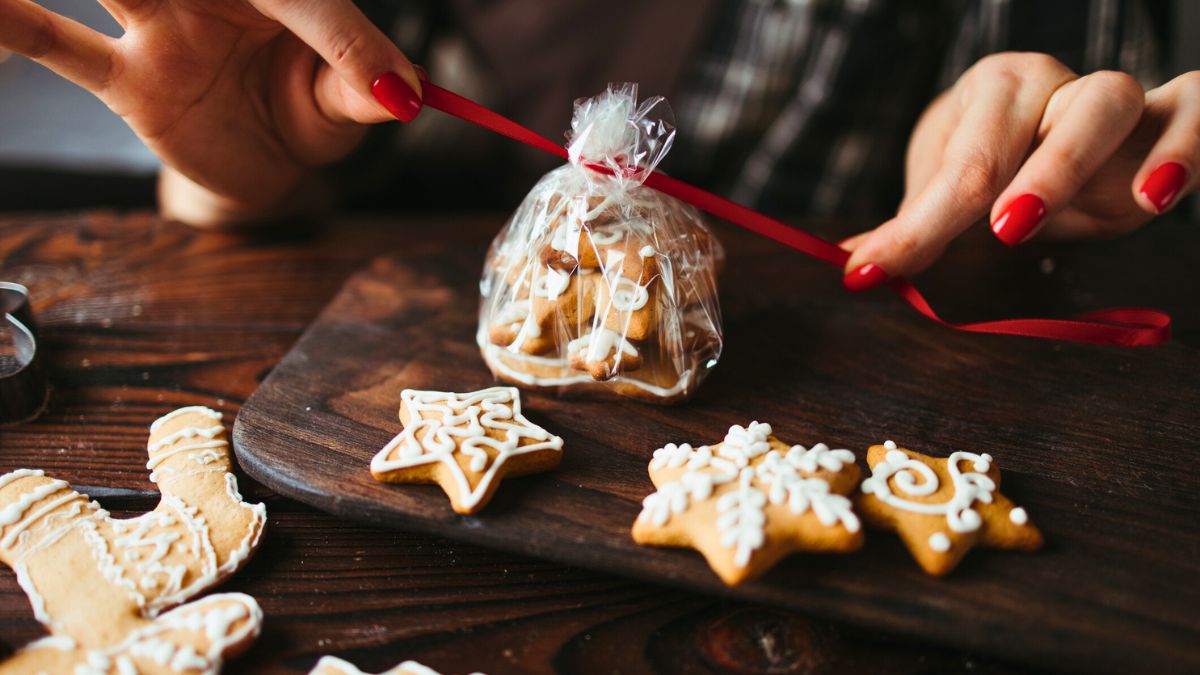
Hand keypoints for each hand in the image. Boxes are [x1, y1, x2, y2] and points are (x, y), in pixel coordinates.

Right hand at [0, 0, 422, 225]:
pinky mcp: (127, 81)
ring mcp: (160, 29)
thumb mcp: (344, 99)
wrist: (272, 165)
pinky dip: (18, 27)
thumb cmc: (308, 108)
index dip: (316, 19)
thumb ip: (365, 81)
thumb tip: (405, 93)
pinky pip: (62, 49)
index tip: (316, 48)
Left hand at [841, 52, 1198, 290]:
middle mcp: (1048, 85)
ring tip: (1053, 218)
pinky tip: (1156, 198)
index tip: (868, 272)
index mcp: (990, 94)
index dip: (916, 228)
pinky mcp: (1167, 119)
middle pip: (1023, 122)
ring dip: (1078, 161)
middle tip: (998, 231)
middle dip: (1009, 179)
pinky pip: (1193, 110)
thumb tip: (855, 266)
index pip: (958, 165)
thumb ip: (915, 227)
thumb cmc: (998, 161)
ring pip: (1107, 102)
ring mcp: (1111, 99)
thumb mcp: (949, 189)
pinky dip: (1184, 148)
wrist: (1053, 132)